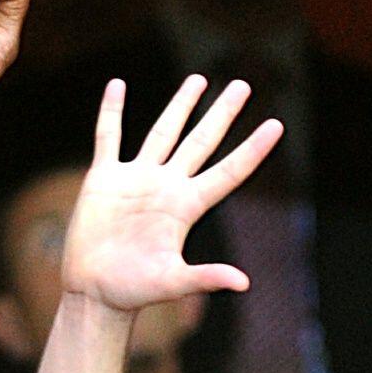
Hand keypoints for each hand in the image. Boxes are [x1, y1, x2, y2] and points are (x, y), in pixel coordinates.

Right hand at [62, 75, 280, 313]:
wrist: (95, 292)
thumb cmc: (133, 291)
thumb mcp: (172, 283)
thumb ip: (206, 278)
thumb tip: (243, 283)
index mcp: (187, 207)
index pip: (229, 172)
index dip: (253, 149)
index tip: (277, 125)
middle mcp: (167, 187)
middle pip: (201, 141)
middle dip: (222, 113)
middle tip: (242, 84)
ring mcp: (136, 179)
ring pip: (163, 132)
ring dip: (180, 105)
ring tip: (199, 79)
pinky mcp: (104, 179)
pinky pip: (108, 136)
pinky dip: (111, 111)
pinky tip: (118, 85)